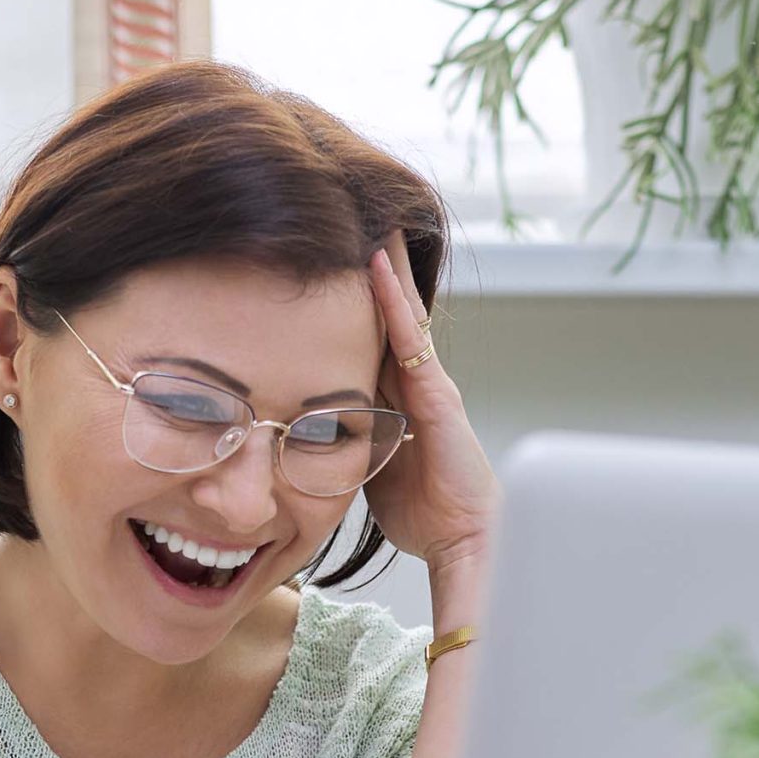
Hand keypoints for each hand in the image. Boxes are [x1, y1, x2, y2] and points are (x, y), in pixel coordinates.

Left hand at [357, 231, 499, 572]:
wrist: (461, 538)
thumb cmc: (420, 513)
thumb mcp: (366, 467)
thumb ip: (343, 442)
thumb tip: (296, 435)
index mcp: (395, 399)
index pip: (369, 338)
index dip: (350, 302)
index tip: (327, 265)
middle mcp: (414, 382)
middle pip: (388, 312)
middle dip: (373, 269)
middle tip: (354, 218)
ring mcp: (428, 383)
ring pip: (403, 312)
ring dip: (385, 268)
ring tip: (372, 220)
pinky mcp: (437, 393)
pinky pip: (411, 337)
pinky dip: (394, 300)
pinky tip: (378, 265)